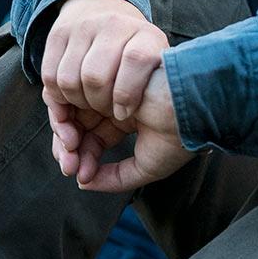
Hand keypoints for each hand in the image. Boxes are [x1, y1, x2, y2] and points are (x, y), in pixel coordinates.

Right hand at [41, 0, 167, 123]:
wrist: (105, 16)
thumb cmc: (133, 66)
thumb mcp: (151, 80)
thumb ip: (145, 105)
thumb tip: (116, 154)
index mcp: (147, 38)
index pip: (137, 59)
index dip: (128, 93)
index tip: (124, 115)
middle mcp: (115, 26)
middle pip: (95, 77)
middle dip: (95, 109)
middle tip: (101, 119)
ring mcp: (84, 28)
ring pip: (67, 80)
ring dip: (72, 109)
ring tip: (83, 118)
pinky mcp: (58, 34)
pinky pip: (49, 77)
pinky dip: (55, 100)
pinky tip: (67, 109)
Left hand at [46, 68, 191, 192]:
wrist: (191, 107)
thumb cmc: (177, 138)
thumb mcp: (145, 167)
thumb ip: (115, 178)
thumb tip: (82, 183)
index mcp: (124, 119)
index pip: (91, 139)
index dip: (80, 157)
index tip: (76, 174)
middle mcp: (112, 102)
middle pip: (78, 125)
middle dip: (69, 148)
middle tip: (69, 166)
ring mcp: (106, 87)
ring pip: (73, 110)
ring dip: (66, 135)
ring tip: (71, 155)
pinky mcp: (101, 75)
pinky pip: (73, 93)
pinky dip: (68, 116)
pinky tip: (74, 137)